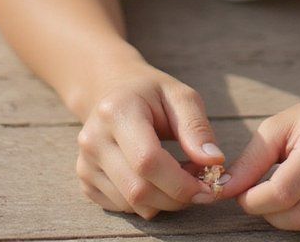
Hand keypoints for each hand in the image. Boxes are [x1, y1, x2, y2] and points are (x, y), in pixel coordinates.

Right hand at [75, 56, 227, 218]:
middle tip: (199, 183)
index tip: (208, 185)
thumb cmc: (151, 93)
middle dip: (178, 196)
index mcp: (117, 111)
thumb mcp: (179, 96)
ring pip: (133, 205)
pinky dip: (148, 202)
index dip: (181, 182)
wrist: (112, 91)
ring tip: (179, 175)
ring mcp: (85, 162)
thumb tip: (214, 162)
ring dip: (165, 200)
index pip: (147, 161)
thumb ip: (197, 128)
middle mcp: (94, 139)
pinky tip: (158, 180)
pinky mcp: (85, 180)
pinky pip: (123, 208)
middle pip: (139, 190)